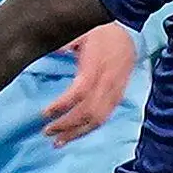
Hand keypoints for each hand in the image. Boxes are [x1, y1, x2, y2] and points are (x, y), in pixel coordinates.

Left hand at [39, 22, 134, 145]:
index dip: (62, 106)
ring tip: (58, 142)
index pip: (79, 92)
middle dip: (66, 126)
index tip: (44, 113)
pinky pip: (105, 117)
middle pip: (88, 112)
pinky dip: (89, 129)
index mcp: (97, 66)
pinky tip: (76, 134)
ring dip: (77, 133)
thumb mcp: (81, 31)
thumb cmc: (101, 32)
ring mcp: (115, 91)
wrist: (128, 32)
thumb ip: (66, 42)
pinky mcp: (118, 96)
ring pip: (98, 120)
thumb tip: (52, 50)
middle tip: (47, 132)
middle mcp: (107, 82)